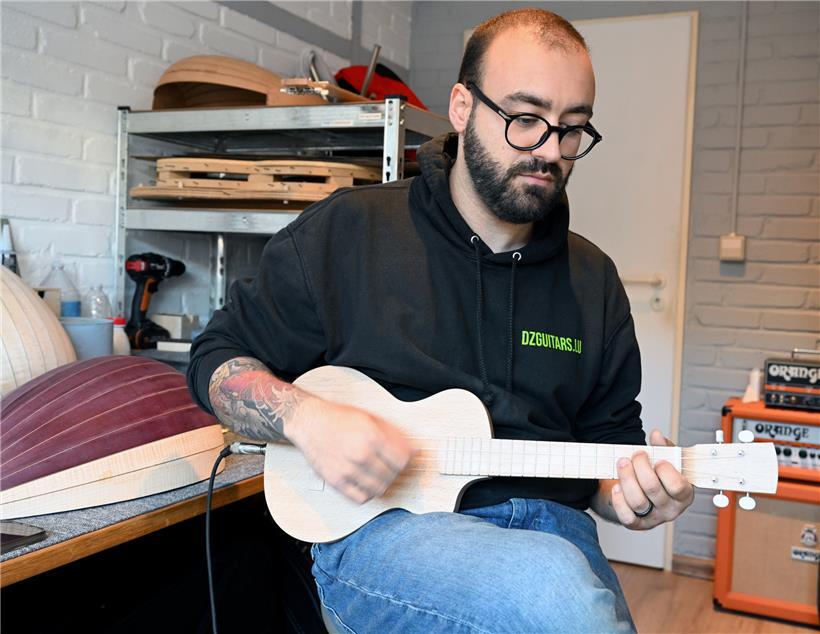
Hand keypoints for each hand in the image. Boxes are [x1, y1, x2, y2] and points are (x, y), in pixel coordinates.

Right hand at [285, 396, 414, 503]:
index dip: (408, 460)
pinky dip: (368, 494)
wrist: (310, 422)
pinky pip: (360, 497)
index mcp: (372, 436)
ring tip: (380, 474)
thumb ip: (394, 434)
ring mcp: (347, 469)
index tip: (407, 459)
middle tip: (392, 466)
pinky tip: (366, 483)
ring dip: (384, 483)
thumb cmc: (339, 418)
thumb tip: (415, 449)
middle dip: (396, 472)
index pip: (402, 459)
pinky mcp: (336, 480)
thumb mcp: (370, 418)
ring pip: (379, 488)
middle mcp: (360, 454)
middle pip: (392, 475)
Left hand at [610, 429, 693, 529]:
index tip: (658, 459)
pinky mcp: (637, 524)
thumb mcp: (667, 459)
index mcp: (684, 494)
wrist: (645, 492)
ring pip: (637, 502)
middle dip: (640, 467)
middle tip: (636, 454)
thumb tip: (656, 435)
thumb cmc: (660, 475)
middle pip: (652, 489)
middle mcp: (671, 510)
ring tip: (622, 463)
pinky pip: (627, 517)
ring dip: (626, 478)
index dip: (665, 470)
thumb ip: (664, 447)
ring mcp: (654, 519)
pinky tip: (617, 486)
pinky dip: (619, 500)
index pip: (677, 486)